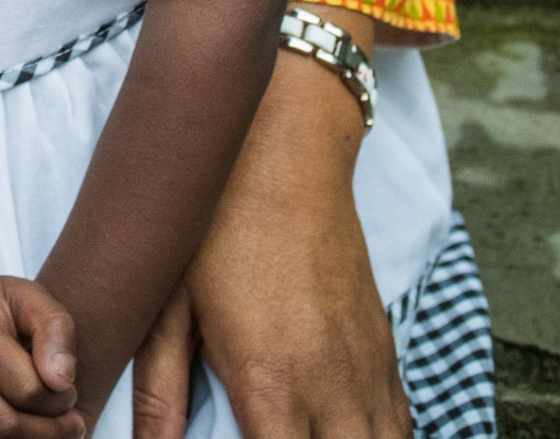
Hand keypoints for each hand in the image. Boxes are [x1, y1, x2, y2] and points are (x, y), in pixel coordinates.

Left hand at [130, 40, 408, 438]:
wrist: (286, 149)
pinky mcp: (385, 349)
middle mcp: (331, 389)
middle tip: (266, 434)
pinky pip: (401, 426)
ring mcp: (366, 370)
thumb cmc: (218, 221)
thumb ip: (158, 388)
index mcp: (272, 383)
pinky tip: (343, 434)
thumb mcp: (171, 301)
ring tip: (300, 433)